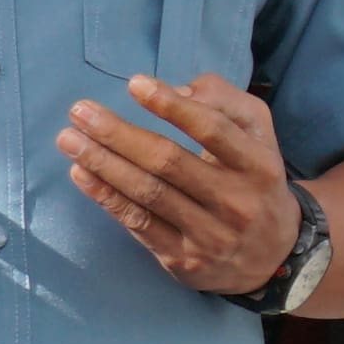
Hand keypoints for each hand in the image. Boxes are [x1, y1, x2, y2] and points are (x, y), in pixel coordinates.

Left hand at [62, 73, 296, 295]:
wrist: (274, 255)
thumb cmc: (255, 179)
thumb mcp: (258, 135)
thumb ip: (225, 102)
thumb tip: (177, 89)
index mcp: (258, 165)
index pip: (212, 131)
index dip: (172, 107)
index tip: (134, 84)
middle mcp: (235, 201)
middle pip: (168, 162)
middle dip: (118, 134)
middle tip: (80, 111)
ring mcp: (208, 234)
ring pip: (147, 194)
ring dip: (102, 163)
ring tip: (68, 139)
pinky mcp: (182, 259)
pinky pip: (138, 224)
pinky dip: (106, 197)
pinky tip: (80, 174)